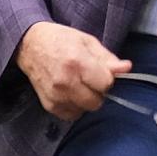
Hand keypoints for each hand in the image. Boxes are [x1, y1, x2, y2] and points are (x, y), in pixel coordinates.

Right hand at [15, 22, 131, 119]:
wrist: (30, 45)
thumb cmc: (60, 40)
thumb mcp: (87, 42)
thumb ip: (108, 58)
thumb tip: (127, 68)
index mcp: (77, 63)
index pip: (106, 84)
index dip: (107, 79)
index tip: (101, 73)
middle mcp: (65, 82)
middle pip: (97, 101)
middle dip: (98, 92)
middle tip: (89, 79)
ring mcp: (56, 96)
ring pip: (85, 110)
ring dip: (86, 100)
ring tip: (78, 84)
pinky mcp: (49, 105)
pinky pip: (72, 115)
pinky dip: (75, 106)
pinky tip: (70, 92)